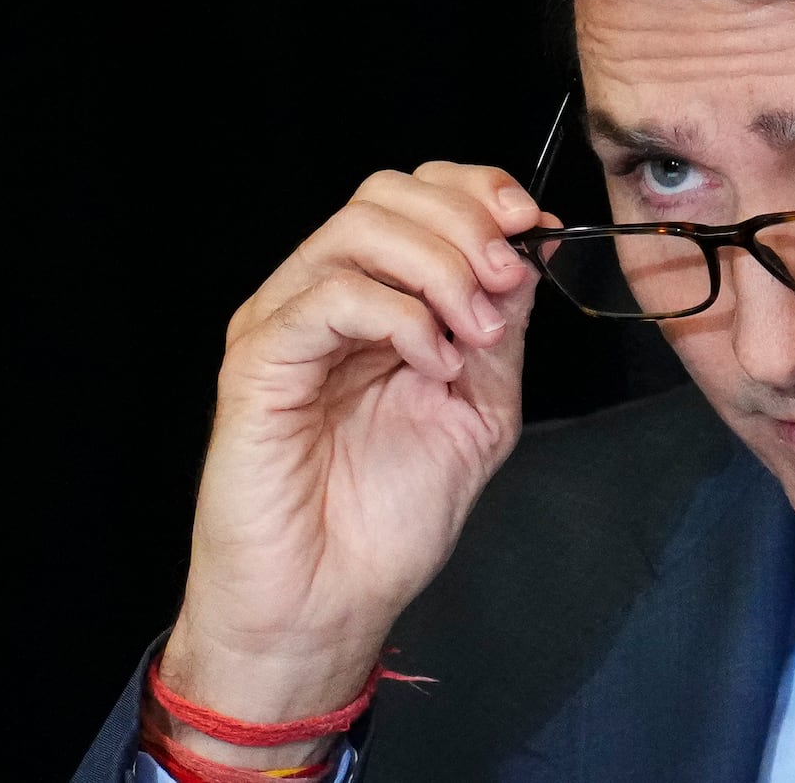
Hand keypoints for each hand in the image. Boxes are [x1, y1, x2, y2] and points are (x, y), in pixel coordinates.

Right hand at [157, 161, 546, 755]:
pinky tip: (433, 364)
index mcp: (377, 300)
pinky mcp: (259, 361)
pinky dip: (400, 317)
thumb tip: (534, 247)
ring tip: (476, 335)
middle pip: (386, 194)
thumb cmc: (390, 518)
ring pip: (359, 230)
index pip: (416, 196)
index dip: (478, 191)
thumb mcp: (479, 408)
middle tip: (506, 283)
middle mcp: (326, 297)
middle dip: (465, 224)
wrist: (327, 603)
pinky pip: (329, 297)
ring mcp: (287, 323)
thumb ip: (503, 328)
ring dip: (441, 268)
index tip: (535, 224)